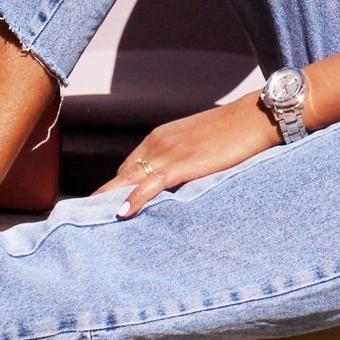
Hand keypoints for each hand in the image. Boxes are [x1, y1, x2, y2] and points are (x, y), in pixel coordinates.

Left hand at [95, 93, 282, 217]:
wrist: (254, 117)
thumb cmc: (233, 132)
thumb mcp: (199, 144)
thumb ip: (183, 160)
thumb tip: (177, 182)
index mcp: (160, 138)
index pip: (128, 168)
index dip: (114, 189)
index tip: (100, 208)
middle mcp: (157, 143)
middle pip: (122, 175)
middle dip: (104, 197)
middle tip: (86, 220)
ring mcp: (168, 152)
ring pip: (129, 180)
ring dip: (110, 200)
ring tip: (91, 222)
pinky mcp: (183, 163)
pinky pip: (151, 184)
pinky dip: (134, 198)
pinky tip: (122, 213)